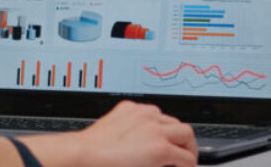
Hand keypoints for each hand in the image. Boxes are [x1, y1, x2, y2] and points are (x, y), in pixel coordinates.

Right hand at [20, 101, 197, 166]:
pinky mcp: (161, 148)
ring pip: (186, 134)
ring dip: (188, 148)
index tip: (164, 140)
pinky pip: (186, 157)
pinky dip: (188, 165)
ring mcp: (155, 130)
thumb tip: (131, 145)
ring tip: (186, 161)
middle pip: (174, 122)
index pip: (157, 116)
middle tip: (180, 151)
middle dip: (179, 137)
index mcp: (130, 109)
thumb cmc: (88, 150)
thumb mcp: (108, 132)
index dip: (164, 131)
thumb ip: (124, 132)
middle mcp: (145, 115)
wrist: (82, 155)